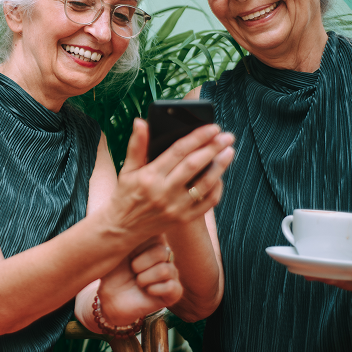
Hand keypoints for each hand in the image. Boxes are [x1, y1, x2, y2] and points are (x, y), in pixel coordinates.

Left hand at [97, 237, 181, 325]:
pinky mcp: (174, 292)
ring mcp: (172, 272)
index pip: (155, 234)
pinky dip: (154, 290)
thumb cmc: (112, 272)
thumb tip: (133, 219)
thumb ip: (124, 233)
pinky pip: (171, 287)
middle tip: (132, 270)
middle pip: (161, 251)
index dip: (137, 246)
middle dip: (139, 264)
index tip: (127, 254)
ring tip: (138, 282)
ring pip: (165, 270)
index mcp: (153, 240)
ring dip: (144, 278)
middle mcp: (166, 254)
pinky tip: (146, 291)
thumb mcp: (114, 250)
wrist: (111, 298)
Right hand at [102, 119, 233, 245]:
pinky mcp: (182, 219)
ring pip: (204, 184)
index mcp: (149, 176)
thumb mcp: (127, 170)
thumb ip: (136, 145)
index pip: (178, 151)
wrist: (122, 229)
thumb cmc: (125, 195)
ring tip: (229, 152)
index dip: (197, 137)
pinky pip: (206, 203)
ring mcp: (175, 207)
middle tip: (227, 136)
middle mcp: (163, 192)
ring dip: (220, 166)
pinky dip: (216, 188)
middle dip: (213, 148)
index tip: (212, 127)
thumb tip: (141, 121)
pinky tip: (220, 176)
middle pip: (194, 165)